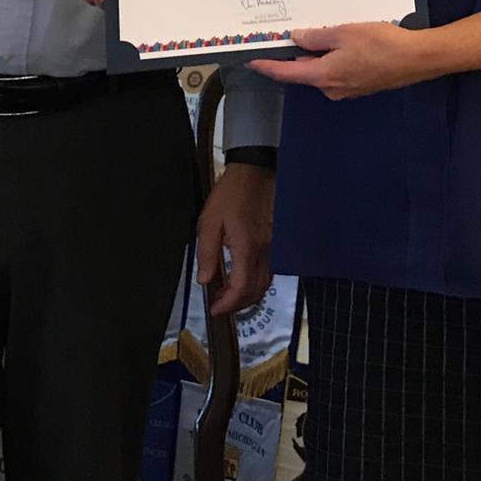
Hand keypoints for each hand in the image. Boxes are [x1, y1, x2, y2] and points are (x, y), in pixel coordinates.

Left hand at [195, 162, 273, 314]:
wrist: (254, 172)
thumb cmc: (230, 194)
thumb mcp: (209, 221)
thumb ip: (207, 253)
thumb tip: (205, 280)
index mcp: (247, 247)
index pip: (242, 288)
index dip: (228, 304)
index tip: (214, 308)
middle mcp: (265, 251)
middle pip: (256, 292)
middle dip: (237, 305)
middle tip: (218, 304)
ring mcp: (273, 247)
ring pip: (265, 284)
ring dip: (247, 296)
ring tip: (227, 294)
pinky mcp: (275, 242)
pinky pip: (268, 271)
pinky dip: (255, 283)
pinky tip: (241, 278)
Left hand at [248, 23, 437, 100]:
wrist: (417, 58)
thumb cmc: (382, 45)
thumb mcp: (344, 33)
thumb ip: (317, 37)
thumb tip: (297, 38)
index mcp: (324, 76)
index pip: (287, 74)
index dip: (267, 67)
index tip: (252, 60)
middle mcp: (332, 88)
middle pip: (305, 72)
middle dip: (295, 56)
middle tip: (285, 37)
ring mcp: (348, 89)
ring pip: (323, 70)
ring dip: (318, 55)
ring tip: (317, 33)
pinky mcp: (361, 85)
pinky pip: (339, 71)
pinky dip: (334, 58)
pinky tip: (342, 42)